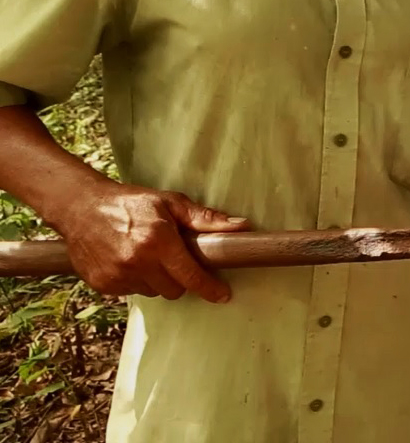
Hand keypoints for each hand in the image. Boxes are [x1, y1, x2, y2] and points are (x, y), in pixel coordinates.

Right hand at [55, 182, 249, 302]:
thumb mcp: (170, 203)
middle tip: (176, 260)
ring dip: (158, 281)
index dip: (210, 288)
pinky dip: (138, 281)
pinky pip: (132, 292)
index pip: (191, 276)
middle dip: (181, 279)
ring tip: (150, 257)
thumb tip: (240, 226)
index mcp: (158, 241)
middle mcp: (137, 262)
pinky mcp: (103, 285)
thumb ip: (205, 219)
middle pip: (174, 290)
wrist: (81, 207)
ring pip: (154, 293)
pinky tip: (132, 261)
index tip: (223, 296)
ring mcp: (118, 276)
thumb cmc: (130, 202)